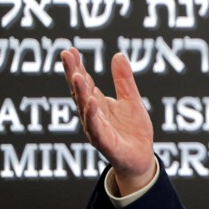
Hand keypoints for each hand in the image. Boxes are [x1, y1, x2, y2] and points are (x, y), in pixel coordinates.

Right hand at [60, 47, 155, 194]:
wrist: (141, 158)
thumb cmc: (133, 130)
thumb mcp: (131, 100)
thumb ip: (124, 80)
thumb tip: (118, 54)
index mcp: (97, 104)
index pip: (84, 83)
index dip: (77, 67)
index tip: (70, 50)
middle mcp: (92, 115)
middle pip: (80, 92)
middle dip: (73, 73)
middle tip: (66, 55)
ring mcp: (97, 129)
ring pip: (85, 109)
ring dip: (80, 92)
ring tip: (77, 75)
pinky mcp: (106, 143)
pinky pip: (97, 129)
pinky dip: (93, 116)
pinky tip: (91, 102)